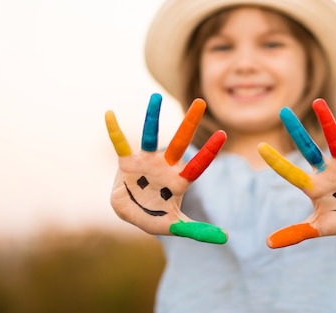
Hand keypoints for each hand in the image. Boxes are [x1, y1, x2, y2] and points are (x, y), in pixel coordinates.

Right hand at [105, 93, 227, 243]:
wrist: (131, 214)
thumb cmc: (156, 216)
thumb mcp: (176, 227)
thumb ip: (198, 231)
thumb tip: (226, 237)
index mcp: (178, 181)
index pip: (197, 166)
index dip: (208, 152)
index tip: (222, 134)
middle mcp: (165, 166)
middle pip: (180, 142)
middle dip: (189, 123)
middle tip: (201, 101)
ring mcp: (146, 162)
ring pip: (150, 136)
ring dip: (152, 117)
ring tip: (155, 97)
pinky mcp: (127, 162)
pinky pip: (120, 144)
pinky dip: (115, 131)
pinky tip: (109, 114)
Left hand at [258, 98, 335, 247]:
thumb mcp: (321, 227)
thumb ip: (297, 233)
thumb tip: (268, 243)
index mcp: (314, 186)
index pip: (292, 173)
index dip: (278, 162)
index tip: (260, 148)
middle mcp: (326, 170)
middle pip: (308, 149)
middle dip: (296, 131)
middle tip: (282, 111)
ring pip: (334, 140)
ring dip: (326, 123)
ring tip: (318, 103)